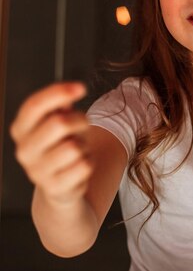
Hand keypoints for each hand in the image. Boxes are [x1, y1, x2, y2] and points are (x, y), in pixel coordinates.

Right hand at [10, 83, 92, 206]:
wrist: (60, 185)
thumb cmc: (60, 145)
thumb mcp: (58, 122)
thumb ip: (60, 106)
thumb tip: (69, 92)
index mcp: (21, 129)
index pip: (33, 106)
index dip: (58, 93)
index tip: (81, 87)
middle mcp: (24, 151)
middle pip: (59, 123)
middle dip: (79, 121)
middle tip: (82, 126)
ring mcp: (37, 172)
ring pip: (75, 147)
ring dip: (84, 146)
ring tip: (77, 150)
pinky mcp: (55, 188)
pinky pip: (85, 166)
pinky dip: (89, 163)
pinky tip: (79, 166)